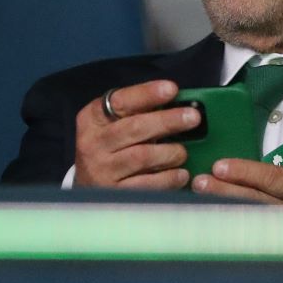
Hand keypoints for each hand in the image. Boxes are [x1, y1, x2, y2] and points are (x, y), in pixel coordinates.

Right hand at [73, 80, 200, 189]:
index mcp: (92, 118)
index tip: (172, 89)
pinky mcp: (114, 193)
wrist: (89, 185)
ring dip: (170, 152)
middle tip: (192, 117)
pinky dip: (169, 178)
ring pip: (142, 156)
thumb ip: (139, 111)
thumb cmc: (111, 147)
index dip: (147, 94)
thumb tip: (178, 102)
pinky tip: (181, 174)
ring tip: (182, 152)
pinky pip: (147, 184)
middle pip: (135, 128)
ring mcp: (102, 170)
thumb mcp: (115, 123)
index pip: (120, 101)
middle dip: (168, 121)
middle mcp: (92, 143)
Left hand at [192, 159, 282, 282]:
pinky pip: (261, 249)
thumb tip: (248, 174)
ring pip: (257, 223)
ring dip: (227, 213)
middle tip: (200, 183)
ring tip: (202, 205)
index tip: (219, 167)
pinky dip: (239, 240)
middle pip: (261, 199)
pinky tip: (219, 236)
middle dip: (227, 191)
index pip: (275, 177)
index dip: (245, 172)